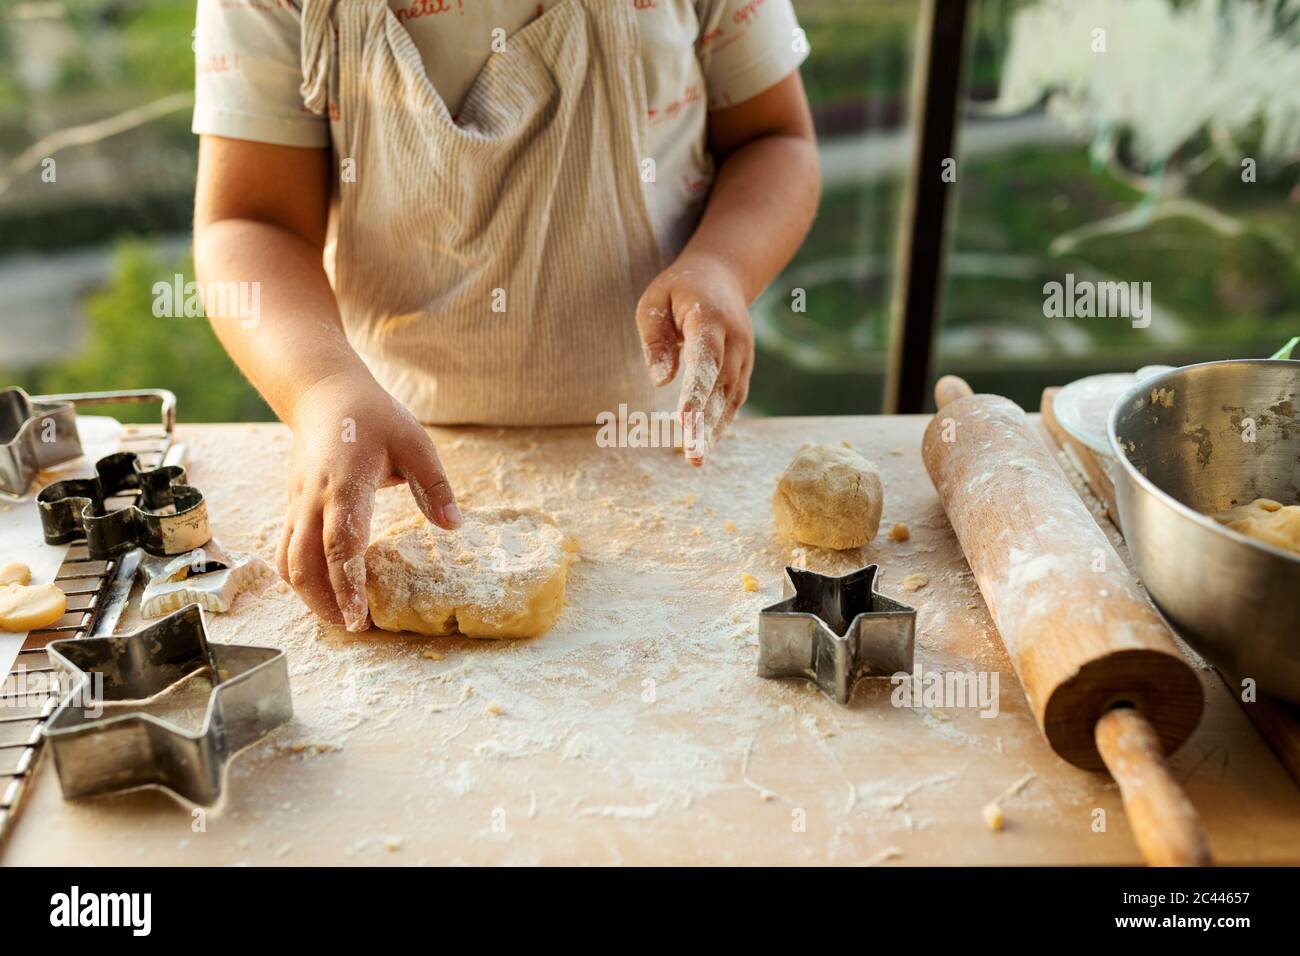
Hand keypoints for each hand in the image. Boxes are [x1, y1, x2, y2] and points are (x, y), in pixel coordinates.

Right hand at [277, 369, 460, 630]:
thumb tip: (455, 525)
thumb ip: (435, 485)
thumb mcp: (414, 442)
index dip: (347, 584)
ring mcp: (298, 504)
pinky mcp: (293, 505)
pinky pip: (287, 550)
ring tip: (338, 618)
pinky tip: (322, 592)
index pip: (340, 544)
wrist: (322, 392)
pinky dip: (300, 577)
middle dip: (326, 602)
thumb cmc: (373, 416)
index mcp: (345, 486)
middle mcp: (314, 500)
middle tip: (354, 628)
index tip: (360, 616)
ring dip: (309, 596)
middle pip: (306, 564)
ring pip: (289, 562)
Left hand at [635, 252, 752, 465]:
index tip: (685, 422)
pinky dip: (721, 422)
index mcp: (711, 321)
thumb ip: (655, 341)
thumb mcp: (656, 301)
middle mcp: (735, 341)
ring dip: (713, 430)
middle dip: (705, 424)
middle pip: (719, 388)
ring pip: (729, 399)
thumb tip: (660, 381)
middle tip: (693, 458)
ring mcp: (744, 356)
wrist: (723, 275)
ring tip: (695, 460)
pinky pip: (734, 399)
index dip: (696, 393)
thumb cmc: (680, 289)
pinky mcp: (743, 368)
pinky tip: (706, 444)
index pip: (704, 361)